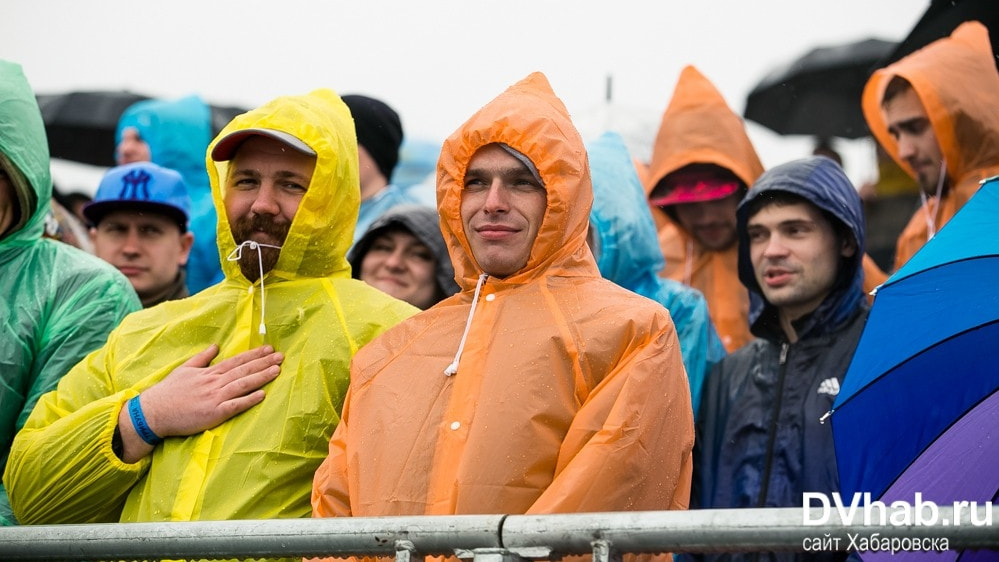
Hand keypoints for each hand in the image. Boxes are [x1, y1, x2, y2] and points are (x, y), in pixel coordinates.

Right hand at [116, 344, 282, 462]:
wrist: (154, 412)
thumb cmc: (168, 391)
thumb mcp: (184, 369)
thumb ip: (203, 358)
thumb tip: (216, 346)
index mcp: (209, 372)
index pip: (236, 361)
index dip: (254, 355)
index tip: (269, 349)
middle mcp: (214, 383)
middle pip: (243, 370)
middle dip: (263, 362)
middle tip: (281, 356)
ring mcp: (215, 398)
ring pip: (243, 385)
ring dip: (261, 377)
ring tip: (277, 370)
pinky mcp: (214, 413)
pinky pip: (235, 405)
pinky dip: (249, 400)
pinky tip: (263, 395)